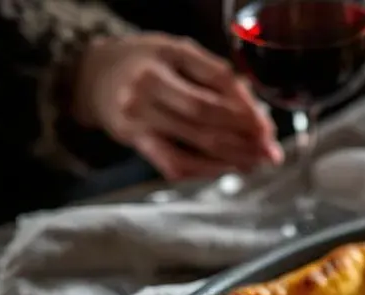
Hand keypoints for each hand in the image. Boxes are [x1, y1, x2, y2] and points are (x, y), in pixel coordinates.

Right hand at [72, 34, 282, 179]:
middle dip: (246, 137)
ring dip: (233, 159)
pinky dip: (207, 170)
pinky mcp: (136, 141)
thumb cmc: (147, 63)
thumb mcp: (179, 54)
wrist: (94, 77)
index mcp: (165, 56)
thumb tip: (256, 112)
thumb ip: (216, 76)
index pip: (218, 83)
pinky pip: (176, 165)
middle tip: (270, 151)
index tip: (268, 127)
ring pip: (196, 145)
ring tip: (256, 163)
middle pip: (208, 118)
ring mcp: (139, 117)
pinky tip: (228, 169)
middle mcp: (147, 86)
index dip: (247, 108)